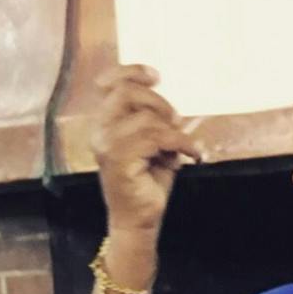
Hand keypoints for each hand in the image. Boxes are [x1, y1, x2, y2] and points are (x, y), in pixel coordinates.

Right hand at [92, 65, 200, 232]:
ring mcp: (107, 146)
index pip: (111, 84)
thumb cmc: (145, 183)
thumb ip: (155, 123)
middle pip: (126, 93)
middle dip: (158, 102)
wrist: (138, 220)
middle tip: (176, 120)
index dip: (132, 72)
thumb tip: (174, 110)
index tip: (156, 77)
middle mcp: (100, 131)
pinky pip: (156, 138)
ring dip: (172, 130)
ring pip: (145, 118)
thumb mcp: (153, 146)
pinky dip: (180, 144)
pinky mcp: (120, 160)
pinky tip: (192, 155)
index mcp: (105, 123)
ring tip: (184, 147)